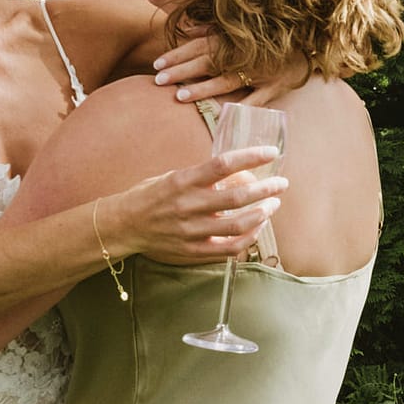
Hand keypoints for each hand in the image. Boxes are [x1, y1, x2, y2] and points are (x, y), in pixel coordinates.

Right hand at [101, 145, 288, 264]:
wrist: (123, 226)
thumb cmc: (150, 196)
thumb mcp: (172, 177)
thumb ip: (202, 177)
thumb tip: (238, 170)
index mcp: (182, 181)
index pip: (223, 164)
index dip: (251, 157)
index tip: (271, 153)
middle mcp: (188, 205)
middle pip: (237, 196)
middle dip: (266, 189)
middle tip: (281, 184)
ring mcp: (191, 230)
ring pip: (238, 224)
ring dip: (262, 213)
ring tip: (273, 204)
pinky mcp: (192, 250)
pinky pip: (229, 247)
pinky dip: (249, 237)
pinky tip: (257, 227)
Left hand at [153, 33, 313, 105]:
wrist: (310, 44)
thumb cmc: (270, 37)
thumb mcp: (242, 29)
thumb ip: (214, 29)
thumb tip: (188, 29)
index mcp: (235, 38)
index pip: (200, 46)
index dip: (178, 54)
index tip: (157, 63)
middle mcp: (245, 53)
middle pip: (208, 62)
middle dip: (182, 71)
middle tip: (158, 80)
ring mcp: (260, 71)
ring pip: (227, 80)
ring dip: (203, 89)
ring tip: (180, 95)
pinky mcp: (275, 87)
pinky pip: (256, 100)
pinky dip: (241, 107)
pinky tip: (224, 115)